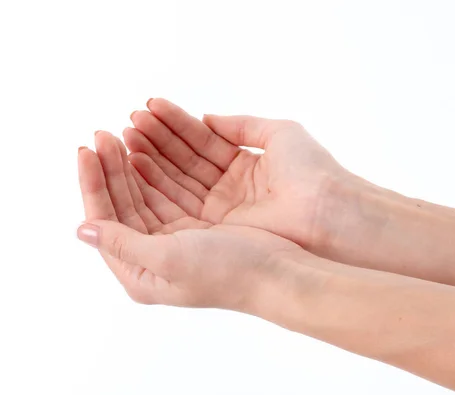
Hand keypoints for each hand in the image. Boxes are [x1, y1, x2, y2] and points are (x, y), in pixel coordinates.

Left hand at [77, 131, 302, 308]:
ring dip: (130, 164)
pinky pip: (164, 191)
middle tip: (103, 133)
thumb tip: (81, 230)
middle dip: (110, 168)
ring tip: (122, 133)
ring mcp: (172, 239)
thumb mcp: (169, 260)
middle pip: (121, 204)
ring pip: (141, 194)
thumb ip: (123, 244)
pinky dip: (154, 170)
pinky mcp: (193, 225)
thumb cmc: (228, 273)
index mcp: (139, 272)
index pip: (105, 220)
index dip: (93, 184)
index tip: (86, 150)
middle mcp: (151, 256)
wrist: (280, 273)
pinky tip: (145, 152)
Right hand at [123, 98, 360, 253]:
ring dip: (151, 157)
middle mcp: (228, 187)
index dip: (175, 124)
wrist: (328, 214)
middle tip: (129, 121)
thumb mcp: (278, 133)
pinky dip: (157, 182)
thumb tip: (206, 117)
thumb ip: (240, 125)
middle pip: (184, 160)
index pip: (201, 141)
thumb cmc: (312, 172)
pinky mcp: (214, 228)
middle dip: (156, 139)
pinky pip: (179, 200)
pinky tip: (136, 162)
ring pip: (177, 179)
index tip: (148, 107)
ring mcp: (220, 209)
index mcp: (244, 164)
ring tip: (127, 136)